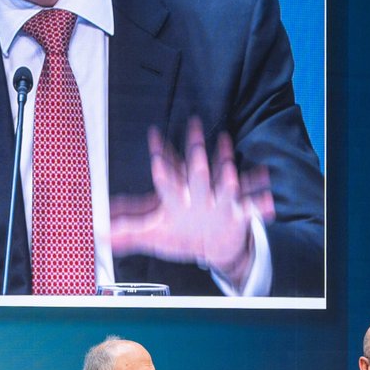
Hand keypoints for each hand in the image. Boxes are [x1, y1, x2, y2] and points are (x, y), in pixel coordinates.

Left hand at [110, 117, 274, 283]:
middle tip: (195, 127)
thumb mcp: (153, 233)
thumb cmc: (182, 233)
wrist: (216, 242)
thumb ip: (127, 230)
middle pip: (195, 167)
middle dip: (195, 151)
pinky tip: (269, 203)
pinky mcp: (237, 211)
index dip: (160, 155)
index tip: (154, 136)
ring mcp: (218, 197)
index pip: (166, 171)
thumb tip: (100, 232)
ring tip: (229, 155)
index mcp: (178, 193)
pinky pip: (250, 207)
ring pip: (224, 178)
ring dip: (227, 165)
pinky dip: (260, 205)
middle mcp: (198, 189)